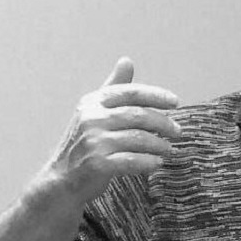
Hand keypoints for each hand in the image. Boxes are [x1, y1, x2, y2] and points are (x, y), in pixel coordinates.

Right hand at [42, 57, 180, 204]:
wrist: (62, 179)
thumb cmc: (84, 144)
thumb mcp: (94, 112)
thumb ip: (113, 88)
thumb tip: (127, 60)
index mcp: (93, 102)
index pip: (130, 92)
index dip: (156, 95)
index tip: (175, 102)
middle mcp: (91, 118)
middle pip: (138, 115)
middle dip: (163, 123)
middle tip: (177, 131)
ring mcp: (93, 141)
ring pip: (138, 138)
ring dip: (159, 145)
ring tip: (169, 149)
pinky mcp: (97, 164)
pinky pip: (132, 161)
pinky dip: (148, 162)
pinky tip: (157, 163)